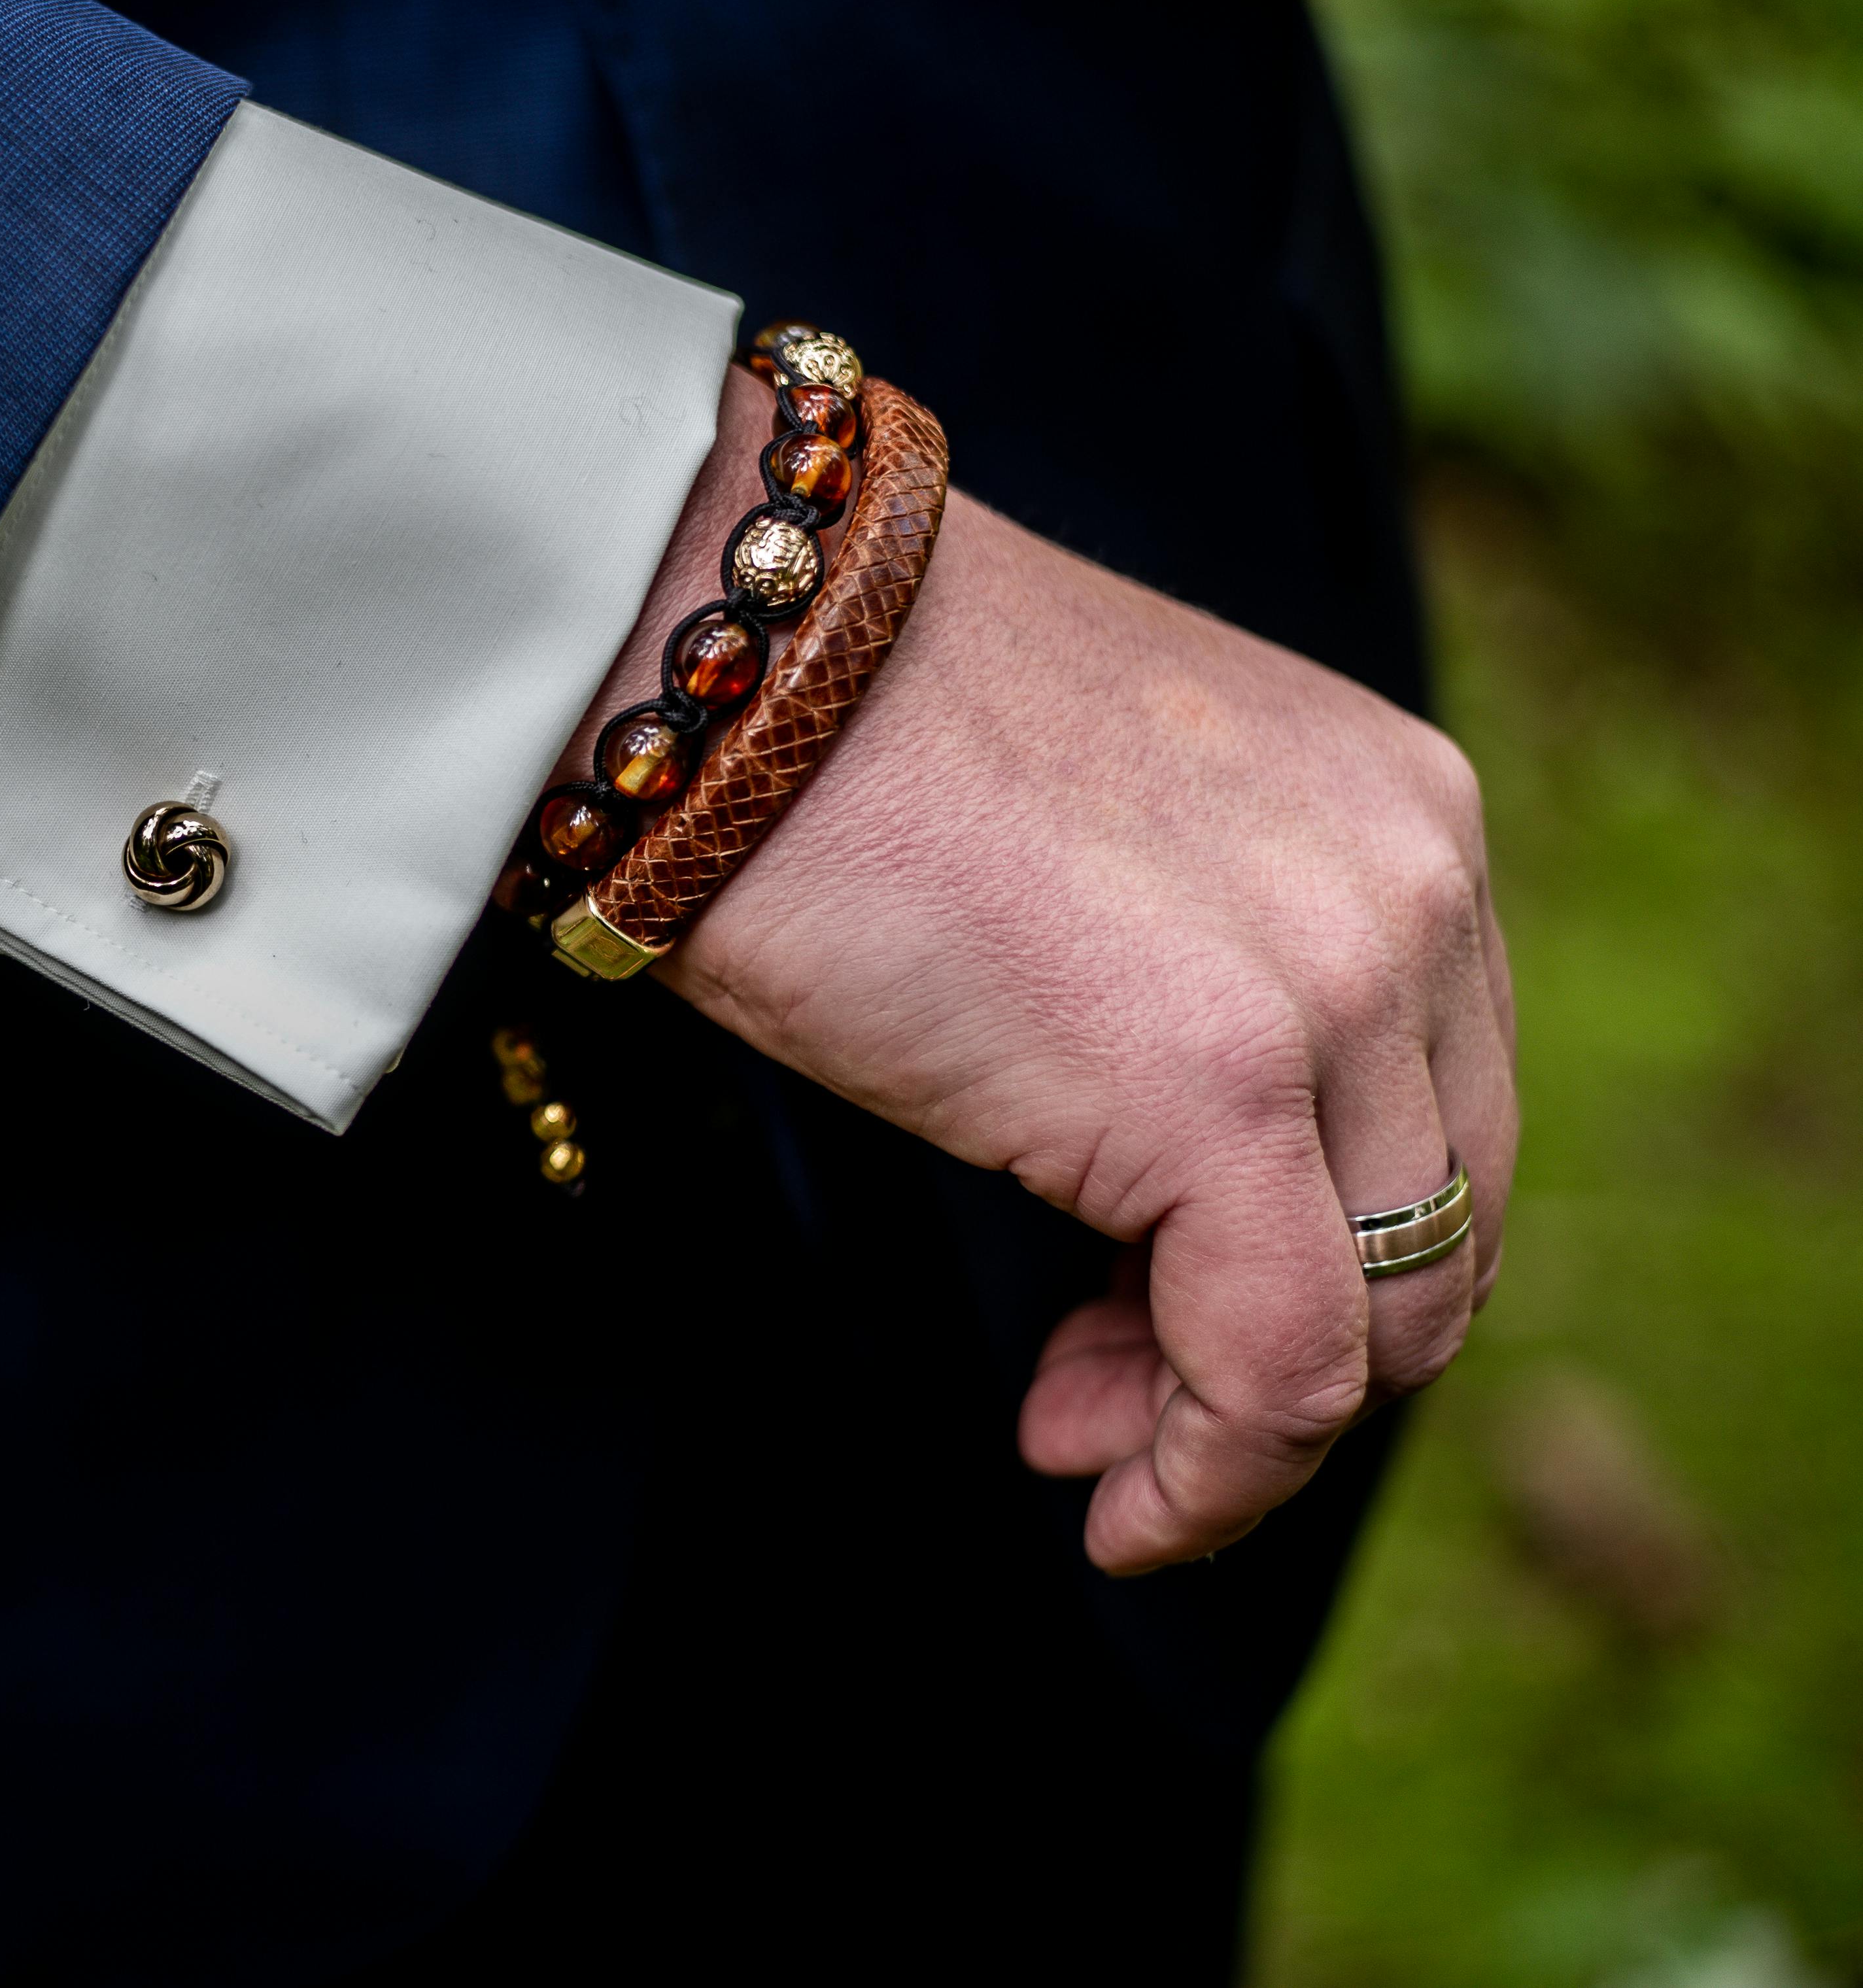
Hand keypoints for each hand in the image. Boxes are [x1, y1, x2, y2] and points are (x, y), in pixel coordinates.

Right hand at [564, 367, 1518, 1570]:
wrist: (726, 659)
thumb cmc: (846, 744)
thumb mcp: (1098, 851)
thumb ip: (1200, 987)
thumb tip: (1174, 1216)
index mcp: (1398, 816)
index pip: (1434, 1109)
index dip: (1321, 1252)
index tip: (1151, 1321)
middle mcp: (1413, 889)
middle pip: (1432, 1225)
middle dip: (1280, 1352)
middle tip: (1103, 1411)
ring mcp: (1336, 983)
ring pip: (1373, 1313)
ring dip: (1230, 1420)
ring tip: (1080, 1437)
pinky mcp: (1222, 1090)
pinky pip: (1281, 1366)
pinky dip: (1212, 1478)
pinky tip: (1114, 1501)